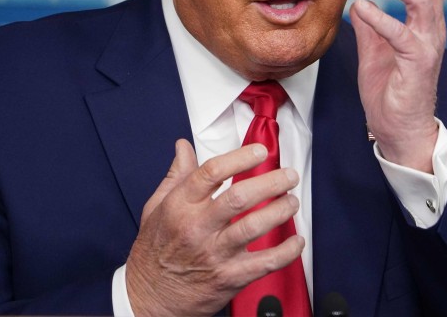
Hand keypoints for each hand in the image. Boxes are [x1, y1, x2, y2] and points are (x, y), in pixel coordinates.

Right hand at [125, 139, 303, 316]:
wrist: (149, 298)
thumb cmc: (154, 252)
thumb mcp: (156, 208)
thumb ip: (175, 176)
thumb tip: (183, 147)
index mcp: (180, 206)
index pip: (212, 173)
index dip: (240, 158)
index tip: (259, 151)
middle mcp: (198, 228)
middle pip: (240, 197)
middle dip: (271, 182)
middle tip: (289, 176)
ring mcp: (215, 253)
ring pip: (254, 226)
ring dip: (281, 211)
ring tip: (292, 202)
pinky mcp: (229, 277)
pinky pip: (265, 263)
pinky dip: (286, 252)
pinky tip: (296, 241)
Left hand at [349, 0, 445, 172]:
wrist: (400, 131)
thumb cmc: (390, 92)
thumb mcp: (375, 52)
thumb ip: (371, 27)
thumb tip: (357, 4)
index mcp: (425, 23)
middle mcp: (432, 29)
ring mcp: (427, 45)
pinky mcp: (417, 63)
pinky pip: (401, 33)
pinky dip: (380, 16)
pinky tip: (362, 8)